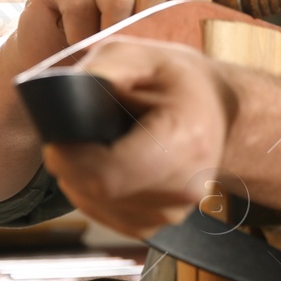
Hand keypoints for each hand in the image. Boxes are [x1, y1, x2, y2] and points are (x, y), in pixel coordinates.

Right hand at [10, 0, 211, 71]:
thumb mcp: (154, 49)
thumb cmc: (113, 61)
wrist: (56, 72)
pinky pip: (80, 1)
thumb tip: (227, 43)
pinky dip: (80, 32)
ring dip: (111, 33)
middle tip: (134, 51)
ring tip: (105, 51)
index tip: (174, 37)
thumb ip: (185, 36)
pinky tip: (78, 43)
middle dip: (147, 25)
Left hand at [41, 37, 237, 237]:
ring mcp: (170, 213)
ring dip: (79, 178)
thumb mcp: (143, 55)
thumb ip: (103, 68)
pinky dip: (92, 191)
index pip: (106, 175)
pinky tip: (106, 165)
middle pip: (95, 191)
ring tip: (99, 145)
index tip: (60, 134)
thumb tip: (62, 92)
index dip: (70, 156)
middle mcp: (182, 189)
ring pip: (93, 206)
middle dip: (71, 162)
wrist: (219, 112)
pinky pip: (102, 214)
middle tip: (78, 133)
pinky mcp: (154, 224)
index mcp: (184, 143)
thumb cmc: (181, 82)